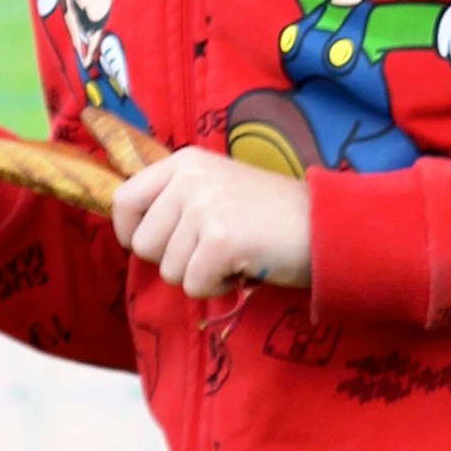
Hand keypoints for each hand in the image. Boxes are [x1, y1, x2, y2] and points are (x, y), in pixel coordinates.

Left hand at [111, 145, 314, 303]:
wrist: (326, 224)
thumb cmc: (271, 214)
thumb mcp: (217, 188)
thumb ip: (176, 201)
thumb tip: (132, 235)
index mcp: (185, 161)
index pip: (124, 199)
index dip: (130, 231)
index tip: (155, 246)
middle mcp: (190, 179)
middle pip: (143, 244)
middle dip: (174, 260)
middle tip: (212, 250)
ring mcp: (204, 208)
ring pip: (169, 271)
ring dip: (200, 275)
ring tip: (234, 254)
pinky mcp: (220, 241)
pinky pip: (194, 286)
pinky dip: (218, 288)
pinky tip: (243, 267)